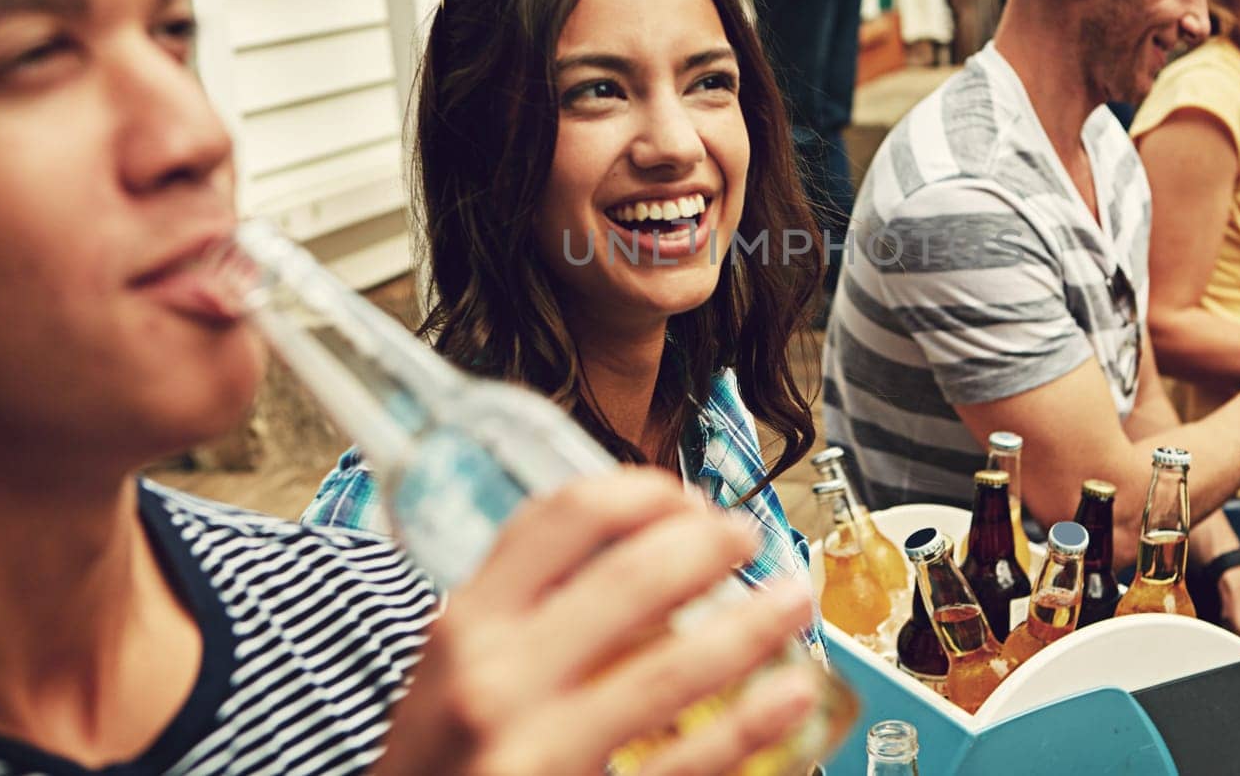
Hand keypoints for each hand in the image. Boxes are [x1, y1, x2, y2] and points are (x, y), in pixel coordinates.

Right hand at [375, 469, 817, 775]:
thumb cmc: (444, 760)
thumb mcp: (454, 669)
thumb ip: (523, 607)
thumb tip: (639, 541)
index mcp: (466, 626)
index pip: (565, 518)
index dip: (644, 493)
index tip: (686, 498)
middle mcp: (496, 682)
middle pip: (632, 578)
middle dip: (711, 545)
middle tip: (748, 539)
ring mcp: (538, 754)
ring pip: (674, 669)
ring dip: (753, 624)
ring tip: (794, 599)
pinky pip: (686, 766)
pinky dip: (751, 724)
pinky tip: (792, 693)